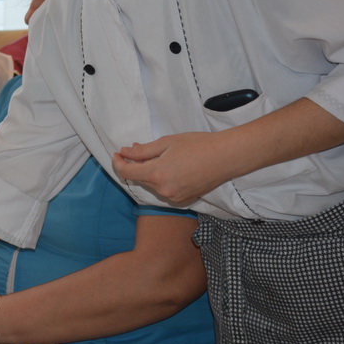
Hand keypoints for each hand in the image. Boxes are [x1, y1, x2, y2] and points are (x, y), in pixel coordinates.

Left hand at [113, 131, 234, 204]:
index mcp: (157, 174)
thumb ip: (142, 151)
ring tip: (157, 156)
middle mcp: (163, 190)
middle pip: (139, 179)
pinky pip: (164, 191)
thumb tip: (124, 153)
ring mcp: (174, 197)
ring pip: (152, 185)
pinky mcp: (184, 200)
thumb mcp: (166, 143)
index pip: (127, 173)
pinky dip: (161, 180)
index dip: (118, 163)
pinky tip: (170, 168)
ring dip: (149, 173)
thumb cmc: (197, 145)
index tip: (117, 154)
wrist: (226, 157)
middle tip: (137, 149)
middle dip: (135, 165)